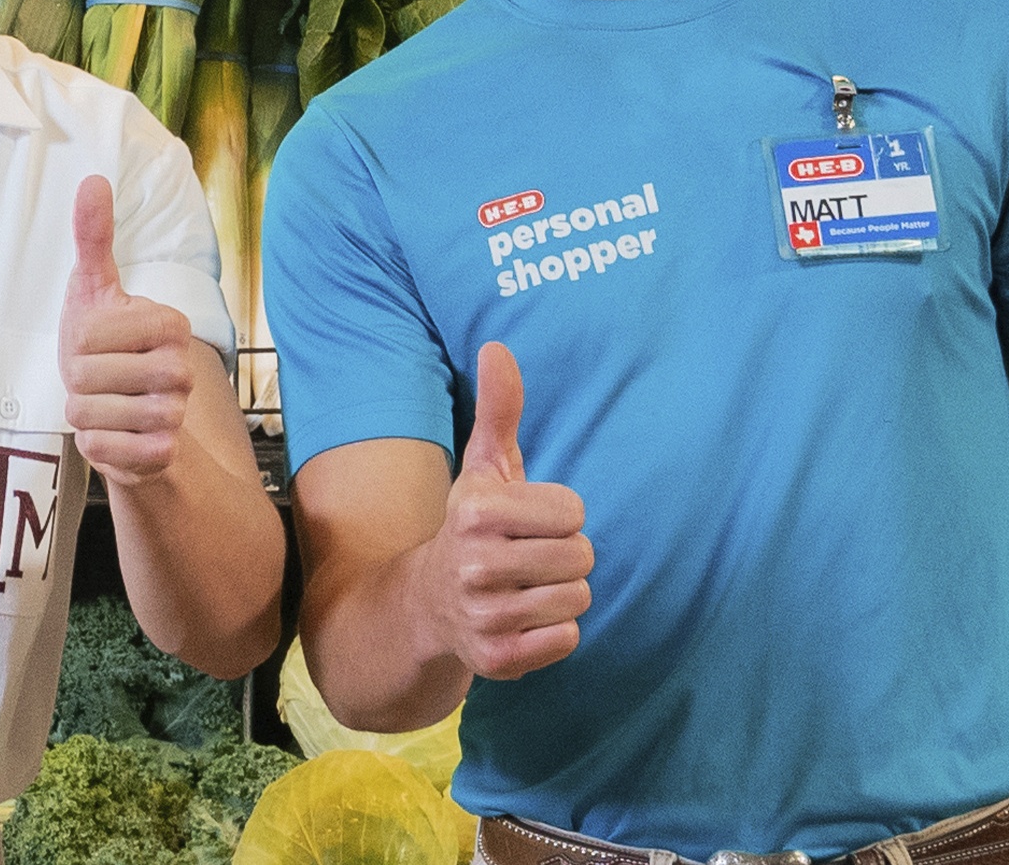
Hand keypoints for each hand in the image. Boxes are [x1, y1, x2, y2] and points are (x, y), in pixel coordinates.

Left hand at [61, 174, 195, 486]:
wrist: (124, 415)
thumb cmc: (104, 348)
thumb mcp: (94, 291)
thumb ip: (94, 237)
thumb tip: (93, 180)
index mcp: (169, 323)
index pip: (91, 334)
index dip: (78, 343)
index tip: (97, 344)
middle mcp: (180, 368)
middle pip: (88, 377)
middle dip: (76, 382)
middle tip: (96, 381)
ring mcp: (175, 413)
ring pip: (95, 415)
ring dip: (82, 414)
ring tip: (100, 406)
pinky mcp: (163, 454)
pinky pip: (105, 451)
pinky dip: (93, 445)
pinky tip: (107, 435)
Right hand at [431, 343, 590, 680]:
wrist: (426, 606)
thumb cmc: (473, 528)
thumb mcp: (485, 469)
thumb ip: (499, 410)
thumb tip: (498, 347)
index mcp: (477, 512)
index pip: (574, 513)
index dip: (560, 516)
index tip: (527, 523)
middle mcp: (474, 566)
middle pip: (582, 557)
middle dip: (564, 556)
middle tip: (528, 558)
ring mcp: (483, 617)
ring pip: (578, 599)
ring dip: (561, 594)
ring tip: (525, 587)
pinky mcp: (496, 661)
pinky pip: (567, 639)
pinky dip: (554, 633)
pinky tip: (523, 620)